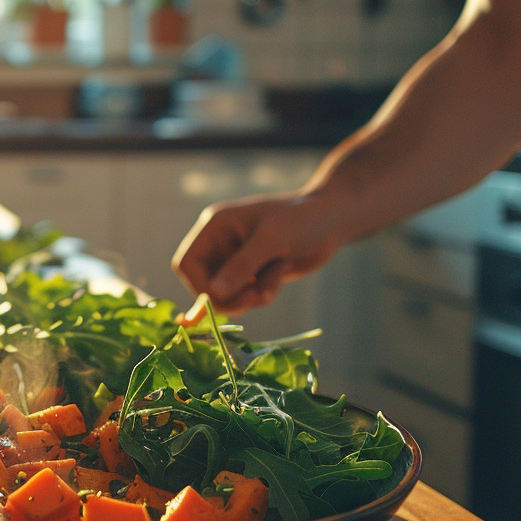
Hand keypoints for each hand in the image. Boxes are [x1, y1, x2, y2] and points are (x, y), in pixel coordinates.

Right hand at [171, 192, 341, 314]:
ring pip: (226, 295)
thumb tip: (213, 294)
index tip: (221, 299)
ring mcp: (236, 260)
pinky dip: (262, 293)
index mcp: (215, 227)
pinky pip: (246, 296)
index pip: (187, 264)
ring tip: (272, 281)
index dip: (199, 285)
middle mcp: (220, 244)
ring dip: (249, 296)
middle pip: (203, 284)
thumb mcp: (271, 240)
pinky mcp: (252, 273)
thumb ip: (241, 266)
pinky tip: (281, 272)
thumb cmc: (302, 221)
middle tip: (254, 300)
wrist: (333, 220)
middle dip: (228, 297)